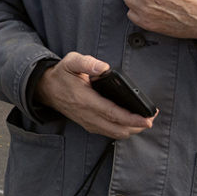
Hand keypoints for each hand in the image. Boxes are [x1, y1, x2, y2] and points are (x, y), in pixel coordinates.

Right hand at [36, 52, 155, 138]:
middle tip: (150, 119)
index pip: (113, 113)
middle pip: (117, 128)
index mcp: (85, 99)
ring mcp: (87, 122)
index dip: (132, 118)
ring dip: (131, 130)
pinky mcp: (88, 124)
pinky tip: (129, 124)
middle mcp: (87, 114)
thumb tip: (104, 67)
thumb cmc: (62, 75)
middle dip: (137, 126)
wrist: (46, 88)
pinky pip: (108, 132)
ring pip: (114, 133)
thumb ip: (87, 62)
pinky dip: (121, 131)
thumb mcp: (71, 62)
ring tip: (143, 122)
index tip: (147, 118)